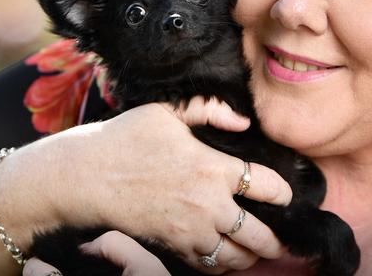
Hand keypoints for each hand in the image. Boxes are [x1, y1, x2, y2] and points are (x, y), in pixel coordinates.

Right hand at [37, 98, 291, 272]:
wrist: (86, 176)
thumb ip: (211, 111)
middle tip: (283, 240)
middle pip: (259, 233)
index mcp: (214, 167)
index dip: (284, 193)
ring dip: (252, 256)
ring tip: (258, 252)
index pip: (268, 186)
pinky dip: (222, 266)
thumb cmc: (126, 139)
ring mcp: (191, 230)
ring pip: (237, 257)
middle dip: (277, 240)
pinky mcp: (173, 247)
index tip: (286, 196)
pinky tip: (225, 258)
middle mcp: (210, 204)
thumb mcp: (168, 111)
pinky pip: (208, 267)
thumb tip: (243, 120)